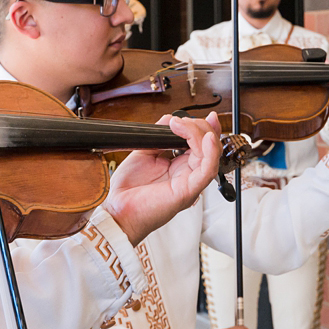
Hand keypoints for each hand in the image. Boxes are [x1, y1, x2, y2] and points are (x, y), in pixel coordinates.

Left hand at [105, 113, 220, 244]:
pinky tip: (206, 139)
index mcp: (180, 166)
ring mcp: (190, 182)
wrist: (117, 211)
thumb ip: (158, 135)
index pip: (200, 143)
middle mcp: (188, 174)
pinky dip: (211, 152)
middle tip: (178, 122)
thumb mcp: (143, 153)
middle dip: (199, 127)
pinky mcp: (188, 191)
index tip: (185, 117)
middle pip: (209, 145)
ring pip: (211, 154)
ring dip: (199, 134)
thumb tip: (170, 119)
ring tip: (180, 126)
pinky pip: (207, 170)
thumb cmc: (129, 190)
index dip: (200, 127)